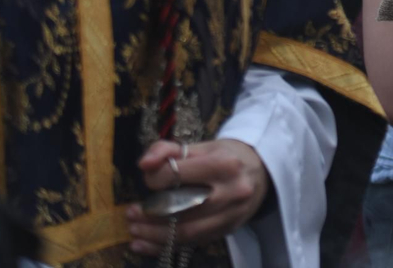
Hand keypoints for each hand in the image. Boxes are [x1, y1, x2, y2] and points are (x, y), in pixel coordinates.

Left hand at [126, 139, 271, 254]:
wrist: (261, 172)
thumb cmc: (226, 156)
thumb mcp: (201, 146)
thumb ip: (168, 149)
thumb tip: (144, 164)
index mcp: (223, 164)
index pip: (176, 175)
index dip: (154, 178)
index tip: (149, 179)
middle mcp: (231, 191)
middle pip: (181, 209)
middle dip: (149, 214)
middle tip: (130, 214)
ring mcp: (232, 214)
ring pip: (186, 232)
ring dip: (154, 235)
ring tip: (134, 230)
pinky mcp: (228, 229)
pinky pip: (192, 243)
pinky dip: (165, 246)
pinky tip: (145, 244)